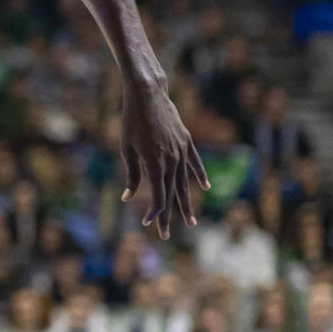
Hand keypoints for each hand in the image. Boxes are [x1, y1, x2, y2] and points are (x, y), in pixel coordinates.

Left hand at [119, 81, 208, 239]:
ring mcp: (182, 152)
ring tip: (191, 222)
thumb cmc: (131, 122)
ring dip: (187, 203)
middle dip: (168, 217)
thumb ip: (132, 175)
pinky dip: (200, 176)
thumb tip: (129, 197)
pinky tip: (206, 188)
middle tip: (165, 236)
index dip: (154, 212)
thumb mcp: (126, 149)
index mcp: (155, 164)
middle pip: (172, 195)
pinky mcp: (186, 142)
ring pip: (185, 183)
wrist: (147, 95)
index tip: (146, 223)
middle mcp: (172, 161)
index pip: (158, 197)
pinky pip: (195, 164)